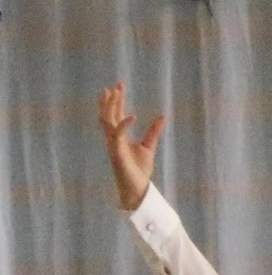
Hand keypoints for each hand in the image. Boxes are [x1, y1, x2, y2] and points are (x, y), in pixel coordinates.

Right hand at [98, 82, 164, 210]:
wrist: (137, 188)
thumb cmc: (140, 170)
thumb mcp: (149, 147)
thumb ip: (153, 132)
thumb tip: (162, 116)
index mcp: (119, 137)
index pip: (115, 115)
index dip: (117, 101)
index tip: (120, 86)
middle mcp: (113, 139)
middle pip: (108, 115)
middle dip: (111, 100)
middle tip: (117, 85)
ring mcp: (113, 145)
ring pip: (107, 122)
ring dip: (111, 107)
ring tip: (116, 93)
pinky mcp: (116, 152)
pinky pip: (118, 135)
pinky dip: (124, 124)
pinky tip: (133, 116)